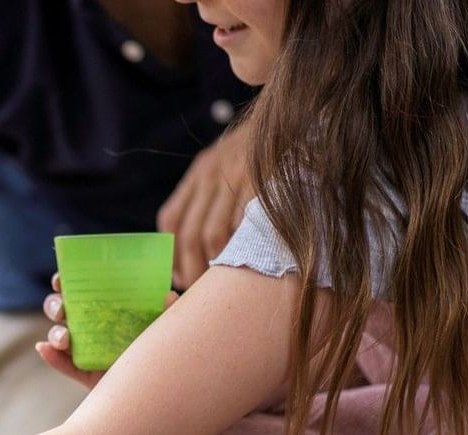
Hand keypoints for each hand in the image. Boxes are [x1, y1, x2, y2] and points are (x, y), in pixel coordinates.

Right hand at [34, 273, 178, 387]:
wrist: (158, 386)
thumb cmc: (158, 350)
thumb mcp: (159, 329)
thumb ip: (164, 313)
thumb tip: (170, 295)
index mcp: (102, 307)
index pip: (78, 289)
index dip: (64, 281)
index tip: (61, 280)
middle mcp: (87, 325)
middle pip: (60, 309)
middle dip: (55, 306)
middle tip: (62, 310)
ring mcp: (82, 349)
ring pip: (58, 336)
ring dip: (55, 333)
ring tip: (64, 339)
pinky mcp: (82, 372)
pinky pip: (62, 364)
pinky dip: (51, 357)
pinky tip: (43, 349)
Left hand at [158, 123, 256, 289]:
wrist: (296, 109)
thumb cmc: (266, 146)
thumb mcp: (231, 160)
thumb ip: (213, 193)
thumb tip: (203, 245)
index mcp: (201, 171)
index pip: (171, 219)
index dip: (172, 254)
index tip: (181, 277)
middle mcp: (211, 172)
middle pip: (189, 234)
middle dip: (192, 270)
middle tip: (202, 292)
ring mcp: (235, 175)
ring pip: (212, 234)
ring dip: (215, 263)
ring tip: (223, 283)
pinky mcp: (260, 180)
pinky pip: (242, 223)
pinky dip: (241, 246)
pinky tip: (247, 260)